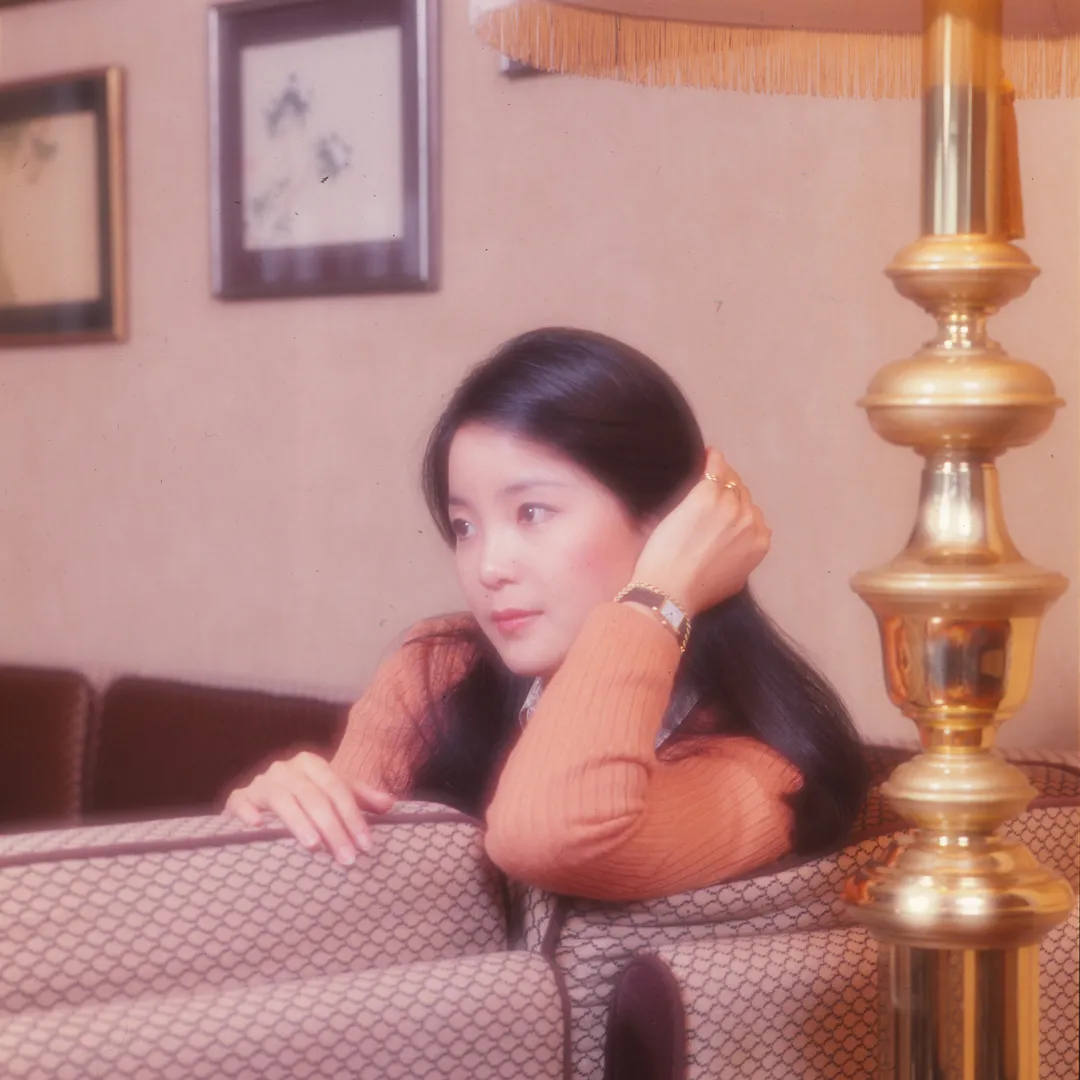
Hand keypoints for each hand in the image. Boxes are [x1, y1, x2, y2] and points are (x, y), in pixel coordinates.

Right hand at [223, 751, 393, 865]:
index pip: (337, 789)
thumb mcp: (338, 795)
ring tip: (313, 846)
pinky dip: (247, 812)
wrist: (269, 798)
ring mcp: (261, 783)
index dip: (352, 817)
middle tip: (346, 858)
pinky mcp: (239, 799)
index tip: (365, 846)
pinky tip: (257, 827)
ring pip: (282, 799)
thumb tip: (390, 804)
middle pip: (313, 797)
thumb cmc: (311, 801)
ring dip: (298, 822)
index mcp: (312, 764)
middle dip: (332, 828)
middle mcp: (286, 769)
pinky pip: (240, 802)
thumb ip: (363, 798)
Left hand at [630, 448, 770, 616]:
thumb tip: (743, 545)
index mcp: (759, 542)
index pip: (753, 514)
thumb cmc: (695, 592)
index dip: (737, 509)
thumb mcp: (734, 580)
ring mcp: (729, 506)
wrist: (670, 591)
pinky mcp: (706, 496)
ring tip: (708, 473)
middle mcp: (750, 520)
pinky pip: (714, 468)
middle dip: (729, 493)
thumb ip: (744, 558)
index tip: (724, 507)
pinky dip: (712, 459)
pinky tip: (707, 454)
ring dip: (720, 475)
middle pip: (742, 495)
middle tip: (712, 491)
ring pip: (729, 480)